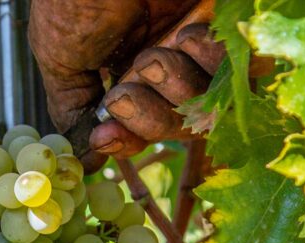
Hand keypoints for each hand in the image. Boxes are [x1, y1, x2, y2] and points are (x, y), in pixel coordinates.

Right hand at [29, 0, 224, 169]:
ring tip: (158, 51)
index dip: (126, 137)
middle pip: (176, 122)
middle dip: (150, 116)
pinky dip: (216, 61)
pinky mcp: (233, 27)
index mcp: (125, 68)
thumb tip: (85, 154)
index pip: (139, 125)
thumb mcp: (59, 59)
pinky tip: (190, 35)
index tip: (106, 137)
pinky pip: (245, 70)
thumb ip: (73, 109)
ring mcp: (201, 42)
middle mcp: (166, 57)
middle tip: (125, 92)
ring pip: (209, 100)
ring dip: (181, 86)